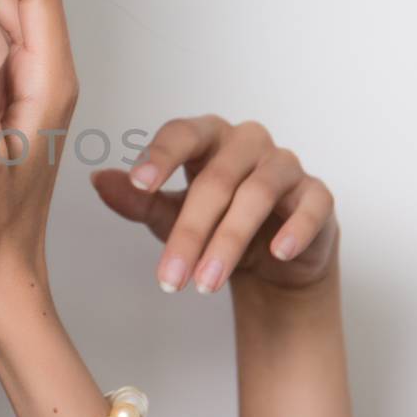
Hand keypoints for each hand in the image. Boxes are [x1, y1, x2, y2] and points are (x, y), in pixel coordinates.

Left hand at [90, 114, 339, 294]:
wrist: (270, 258)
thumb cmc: (215, 223)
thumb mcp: (169, 215)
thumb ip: (138, 200)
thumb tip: (100, 181)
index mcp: (207, 138)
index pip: (181, 133)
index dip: (160, 156)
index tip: (138, 183)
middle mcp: (247, 143)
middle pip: (215, 179)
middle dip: (190, 233)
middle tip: (169, 278)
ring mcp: (285, 166)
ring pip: (257, 194)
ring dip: (229, 242)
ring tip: (206, 283)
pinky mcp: (317, 195)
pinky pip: (311, 205)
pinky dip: (294, 229)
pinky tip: (277, 253)